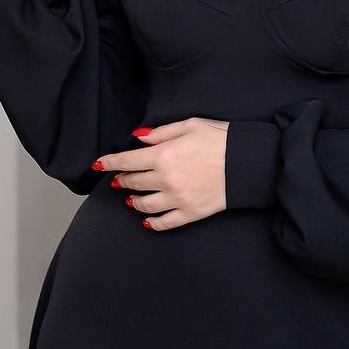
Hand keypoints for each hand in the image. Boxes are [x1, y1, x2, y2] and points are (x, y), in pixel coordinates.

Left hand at [93, 118, 228, 229]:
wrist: (249, 163)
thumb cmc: (221, 139)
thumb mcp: (190, 125)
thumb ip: (161, 133)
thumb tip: (139, 138)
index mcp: (163, 155)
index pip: (126, 161)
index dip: (109, 163)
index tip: (98, 165)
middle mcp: (165, 179)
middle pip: (133, 182)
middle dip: (121, 180)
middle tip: (117, 179)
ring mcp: (177, 199)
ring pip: (144, 204)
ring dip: (133, 200)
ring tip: (129, 198)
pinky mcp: (191, 213)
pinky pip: (165, 222)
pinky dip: (153, 223)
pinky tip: (147, 221)